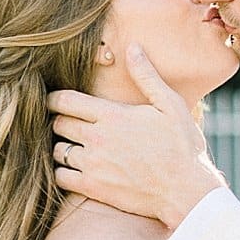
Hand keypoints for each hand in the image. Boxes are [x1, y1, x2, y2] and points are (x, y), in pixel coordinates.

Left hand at [48, 45, 226, 229]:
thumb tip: (133, 48)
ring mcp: (94, 165)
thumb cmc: (183, 147)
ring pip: (57, 151)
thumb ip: (147, 77)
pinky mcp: (94, 188)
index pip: (66, 100)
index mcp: (112, 115)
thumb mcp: (171, 106)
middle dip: (58, 120)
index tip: (53, 99)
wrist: (187, 191)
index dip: (54, 98)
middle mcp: (98, 138)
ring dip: (60, 146)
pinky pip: (61, 177)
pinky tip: (73, 169)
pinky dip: (62, 172)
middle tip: (65, 122)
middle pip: (58, 124)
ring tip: (71, 146)